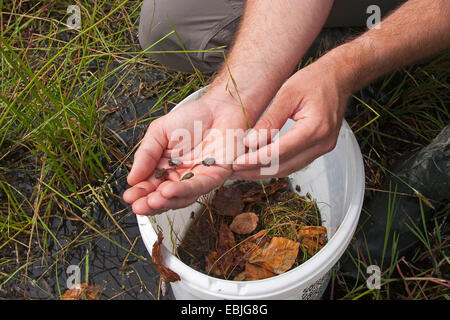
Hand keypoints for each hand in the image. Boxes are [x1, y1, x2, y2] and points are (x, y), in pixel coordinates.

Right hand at [123, 93, 248, 214]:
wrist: (217, 107)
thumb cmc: (191, 118)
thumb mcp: (159, 132)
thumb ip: (146, 154)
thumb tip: (131, 179)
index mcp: (165, 168)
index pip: (150, 186)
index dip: (140, 194)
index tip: (129, 197)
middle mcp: (181, 177)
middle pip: (165, 197)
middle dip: (150, 203)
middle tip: (138, 205)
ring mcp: (197, 178)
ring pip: (182, 197)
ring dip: (166, 201)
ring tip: (152, 201)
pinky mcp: (214, 176)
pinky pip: (198, 187)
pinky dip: (183, 191)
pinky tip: (168, 191)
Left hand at [231, 58, 349, 178]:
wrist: (339, 77)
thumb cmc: (315, 80)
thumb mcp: (287, 94)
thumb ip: (270, 121)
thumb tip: (251, 142)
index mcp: (315, 128)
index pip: (280, 152)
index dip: (256, 160)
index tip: (236, 163)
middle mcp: (322, 143)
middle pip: (284, 166)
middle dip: (257, 170)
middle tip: (234, 171)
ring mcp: (323, 147)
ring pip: (289, 168)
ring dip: (265, 171)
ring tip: (243, 169)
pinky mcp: (320, 148)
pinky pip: (295, 162)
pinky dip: (277, 164)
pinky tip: (260, 162)